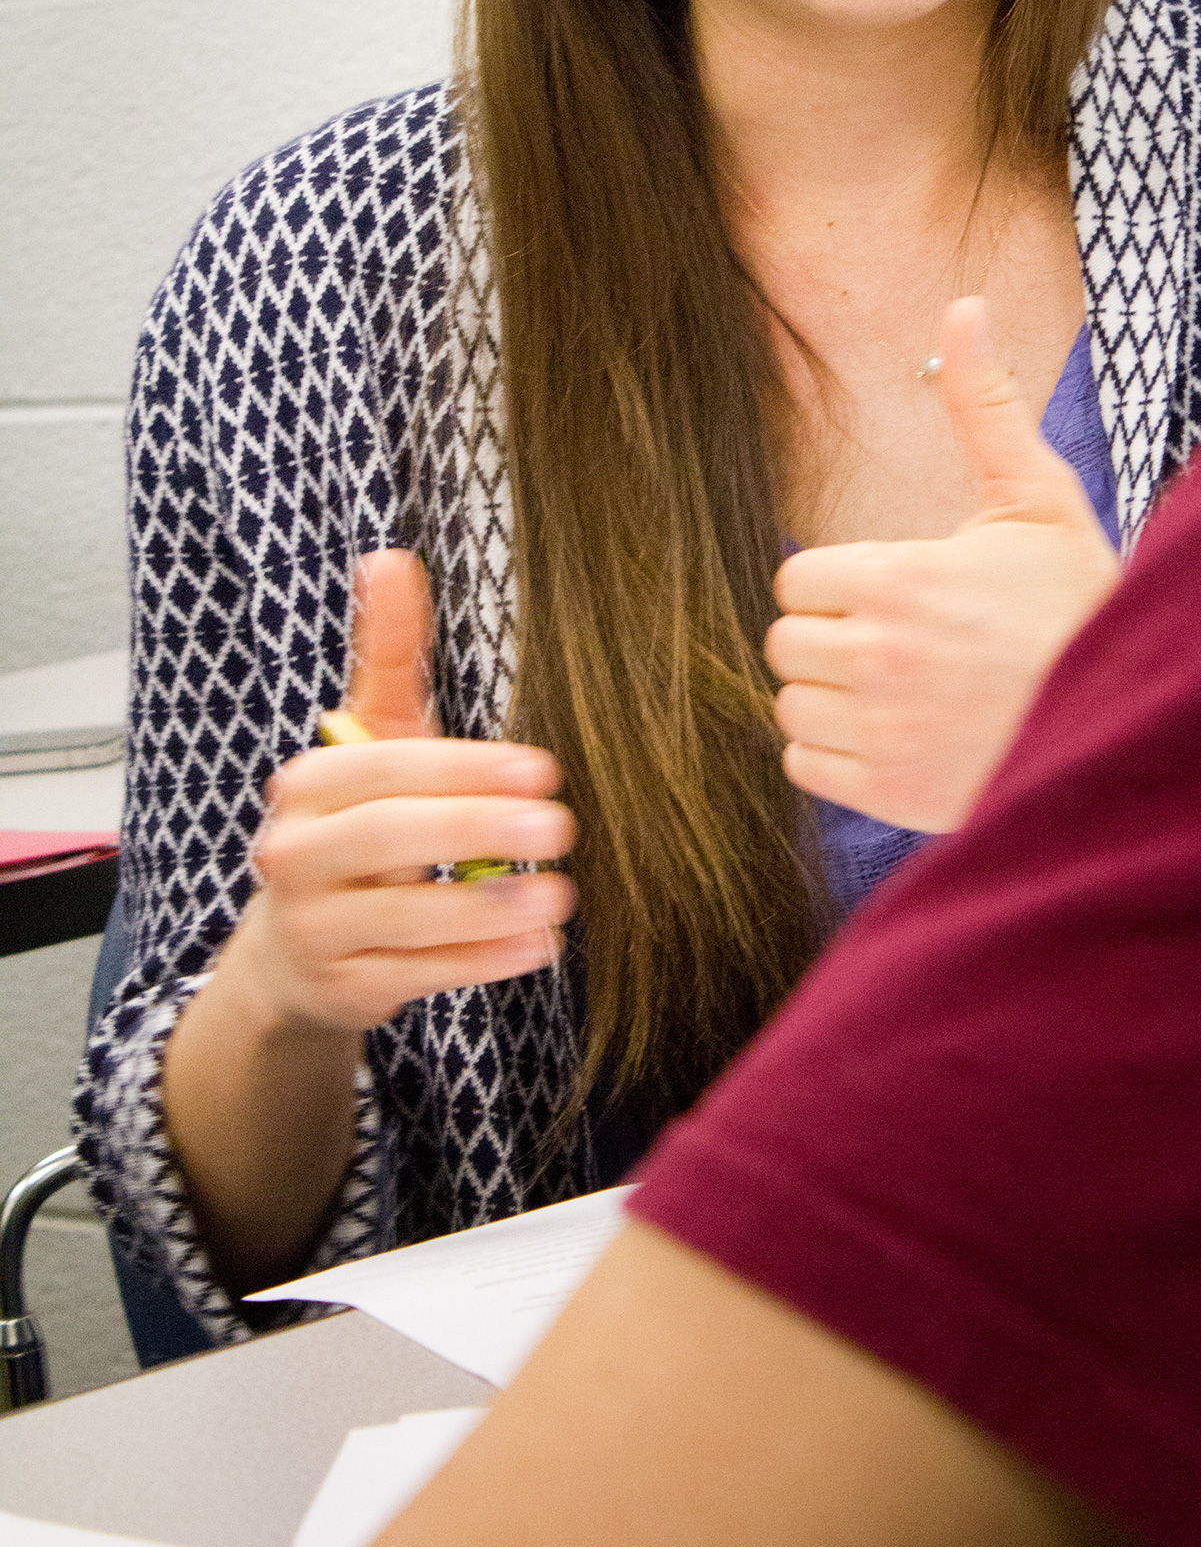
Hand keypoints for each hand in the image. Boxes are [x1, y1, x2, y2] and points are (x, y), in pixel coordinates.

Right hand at [230, 548, 577, 1035]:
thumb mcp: (371, 742)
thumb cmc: (359, 826)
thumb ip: (388, 655)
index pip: (385, 767)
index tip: (543, 770)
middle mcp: (295, 855)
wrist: (297, 952)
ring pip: (403, 917)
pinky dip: (478, 963)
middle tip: (560, 826)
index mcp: (307, 785)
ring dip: (486, 906)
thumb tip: (391, 556)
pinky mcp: (343, 990)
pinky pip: (416, 975)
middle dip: (475, 829)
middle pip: (386, 837)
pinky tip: (537, 947)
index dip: (463, 768)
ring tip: (560, 894)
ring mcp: (314, 929)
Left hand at [767, 299, 1120, 831]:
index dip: (837, 580)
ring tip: (898, 686)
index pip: (795, 578)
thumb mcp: (1038, 497)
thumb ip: (983, 405)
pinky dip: (838, 754)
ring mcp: (884, 734)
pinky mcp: (892, 794)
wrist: (1138, 717)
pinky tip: (896, 734)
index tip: (890, 588)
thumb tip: (962, 307)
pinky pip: (806, 767)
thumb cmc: (1082, 603)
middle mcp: (881, 660)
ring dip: (829, 697)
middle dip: (830, 636)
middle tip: (898, 638)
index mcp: (904, 581)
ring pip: (791, 707)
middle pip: (785, 642)